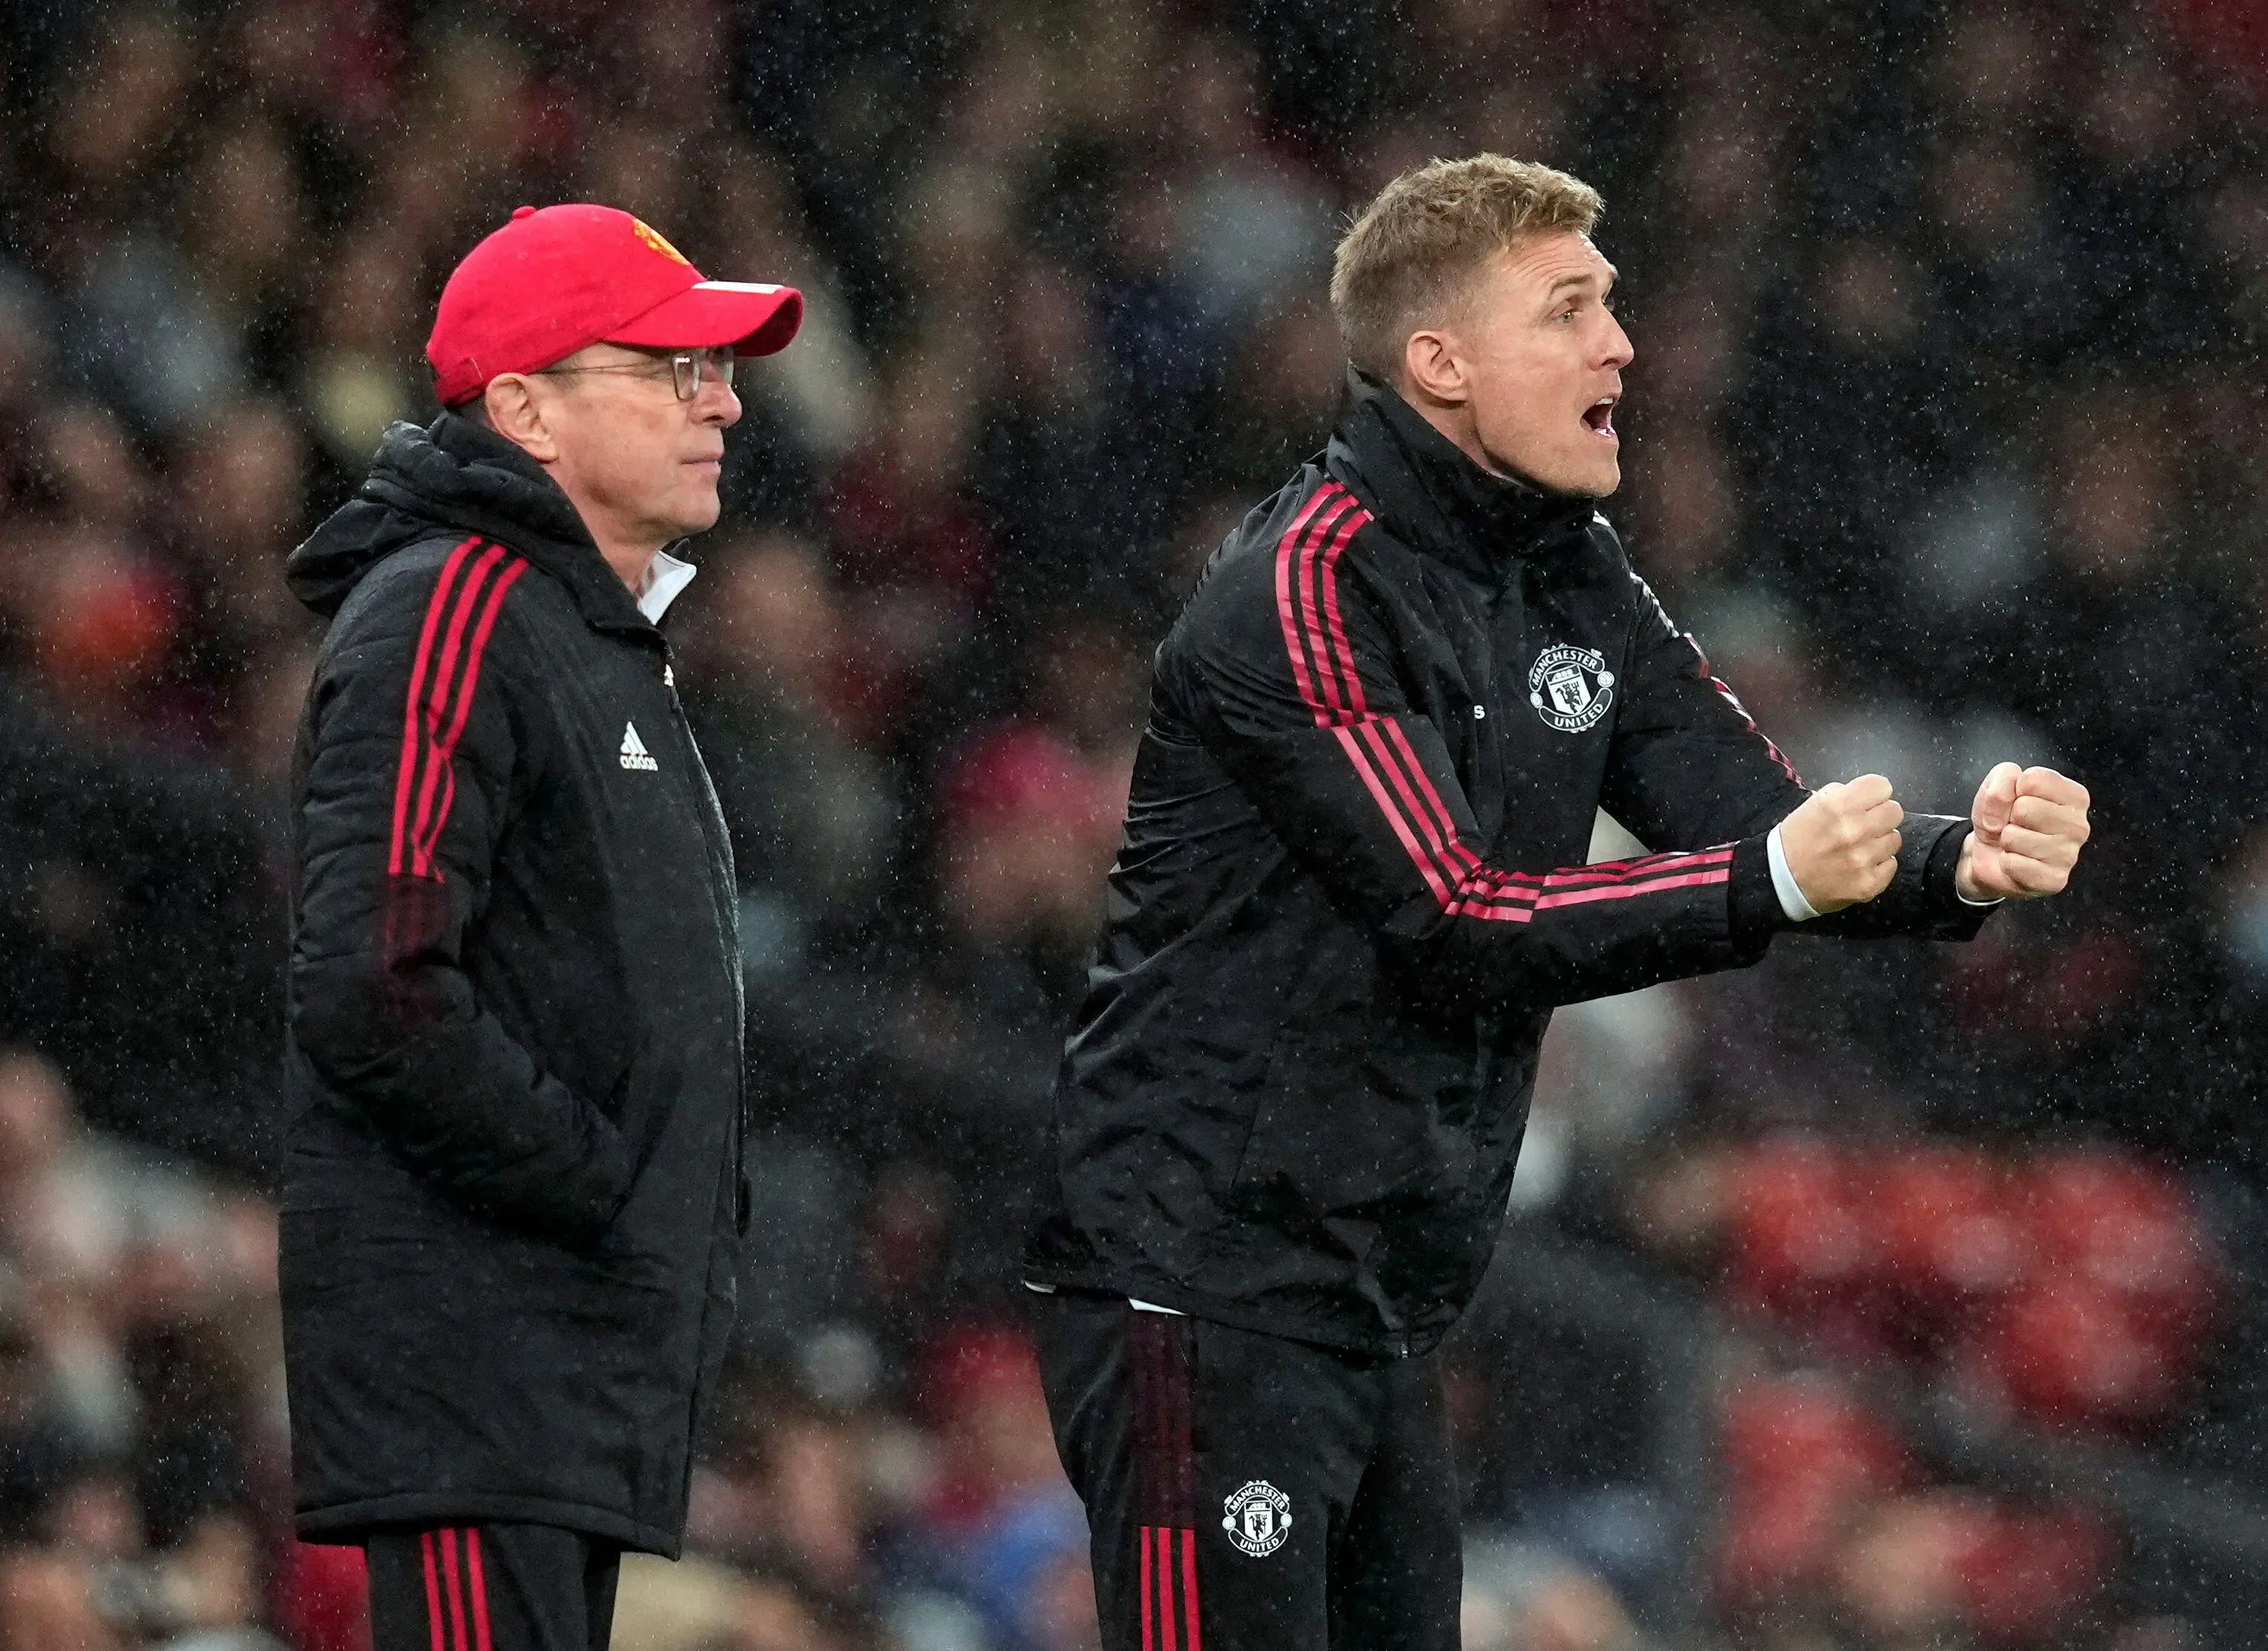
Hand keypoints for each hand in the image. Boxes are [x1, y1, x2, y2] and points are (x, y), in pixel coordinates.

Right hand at [1779, 774, 1903, 911]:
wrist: (1780, 881)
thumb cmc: (1796, 839)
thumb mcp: (1811, 805)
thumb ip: (1842, 795)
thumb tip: (1868, 797)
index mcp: (1839, 805)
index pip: (1882, 786)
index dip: (1874, 793)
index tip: (1866, 802)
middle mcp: (1855, 830)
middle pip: (1895, 811)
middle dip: (1881, 816)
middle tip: (1865, 825)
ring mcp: (1864, 859)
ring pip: (1894, 839)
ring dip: (1879, 841)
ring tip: (1859, 848)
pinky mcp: (1870, 883)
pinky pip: (1891, 864)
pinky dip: (1878, 864)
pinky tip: (1859, 866)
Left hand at [1957, 762, 2089, 899]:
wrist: (1991, 854)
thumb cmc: (2003, 817)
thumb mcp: (1997, 786)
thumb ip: (2003, 777)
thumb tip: (2004, 797)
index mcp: (2074, 797)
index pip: (2034, 780)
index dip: (2013, 791)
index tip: (2017, 802)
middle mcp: (2079, 825)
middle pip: (2025, 808)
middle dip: (2008, 817)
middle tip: (2015, 826)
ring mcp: (2070, 855)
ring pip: (2015, 837)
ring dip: (2006, 841)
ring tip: (2016, 844)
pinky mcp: (2055, 880)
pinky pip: (2014, 864)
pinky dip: (2006, 862)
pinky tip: (2018, 862)